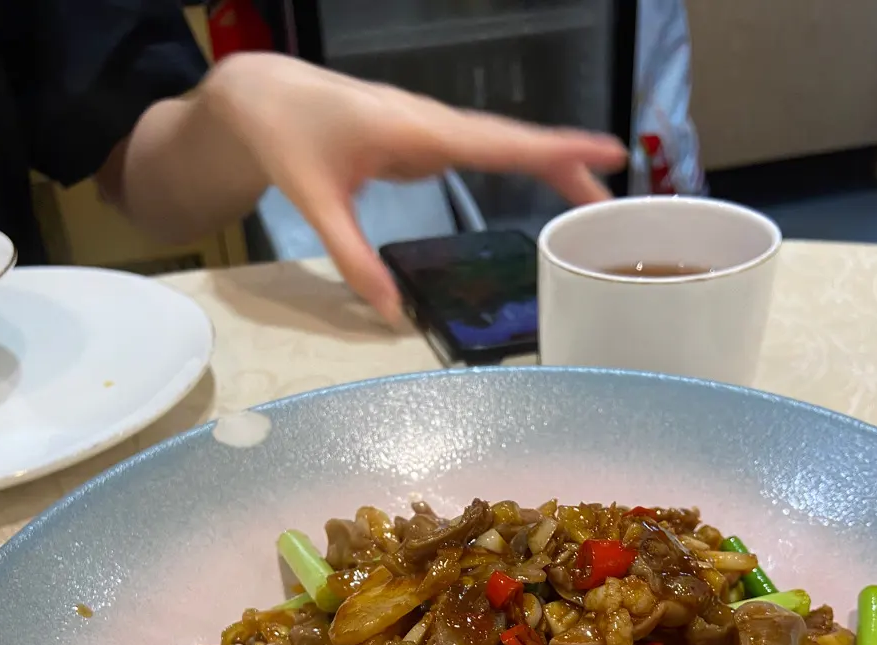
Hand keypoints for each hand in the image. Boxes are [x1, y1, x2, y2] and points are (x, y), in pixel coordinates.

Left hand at [208, 54, 626, 322]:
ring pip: (499, 144)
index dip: (551, 150)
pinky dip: (517, 162)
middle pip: (510, 142)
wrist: (263, 97)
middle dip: (564, 162)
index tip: (605, 153)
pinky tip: (541, 178)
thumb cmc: (287, 141)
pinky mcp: (421, 139)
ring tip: (592, 193)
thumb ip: (354, 259)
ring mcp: (427, 128)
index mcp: (412, 129)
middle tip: (614, 190)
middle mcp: (430, 123)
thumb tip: (391, 314)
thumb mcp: (317, 205)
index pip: (495, 142)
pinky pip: (481, 151)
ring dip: (546, 162)